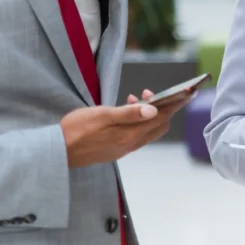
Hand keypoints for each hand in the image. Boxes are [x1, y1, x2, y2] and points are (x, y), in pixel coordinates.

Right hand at [60, 90, 193, 168]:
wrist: (57, 152)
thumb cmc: (76, 130)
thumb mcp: (101, 116)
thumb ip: (128, 113)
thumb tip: (154, 110)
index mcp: (130, 135)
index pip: (161, 118)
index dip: (175, 104)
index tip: (187, 92)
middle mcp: (131, 144)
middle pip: (158, 125)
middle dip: (162, 108)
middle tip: (150, 92)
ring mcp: (123, 148)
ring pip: (146, 129)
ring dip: (147, 113)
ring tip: (134, 97)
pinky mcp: (115, 149)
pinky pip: (135, 133)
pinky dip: (136, 120)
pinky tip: (125, 110)